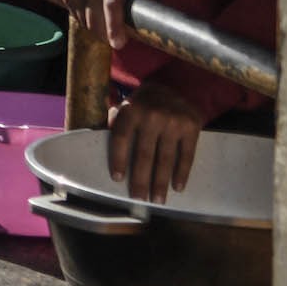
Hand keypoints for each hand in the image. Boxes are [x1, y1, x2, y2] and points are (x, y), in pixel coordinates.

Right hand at [53, 0, 139, 50]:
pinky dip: (87, 22)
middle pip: (97, 18)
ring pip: (86, 21)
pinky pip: (77, 17)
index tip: (119, 43)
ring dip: (97, 30)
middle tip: (116, 40)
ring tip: (106, 26)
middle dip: (107, 35)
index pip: (112, 3)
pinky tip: (93, 15)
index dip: (115, 25)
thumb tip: (155, 14)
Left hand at [107, 79, 205, 203]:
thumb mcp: (126, 106)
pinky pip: (186, 155)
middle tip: (138, 199)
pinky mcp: (191, 127)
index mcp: (131, 110)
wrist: (176, 86)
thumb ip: (115, 123)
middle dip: (141, 180)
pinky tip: (177, 187)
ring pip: (165, 159)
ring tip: (157, 200)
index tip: (117, 179)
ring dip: (161, 182)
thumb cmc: (144, 103)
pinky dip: (182, 173)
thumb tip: (95, 143)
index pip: (121, 138)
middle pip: (144, 154)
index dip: (118, 159)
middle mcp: (152, 116)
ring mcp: (173, 122)